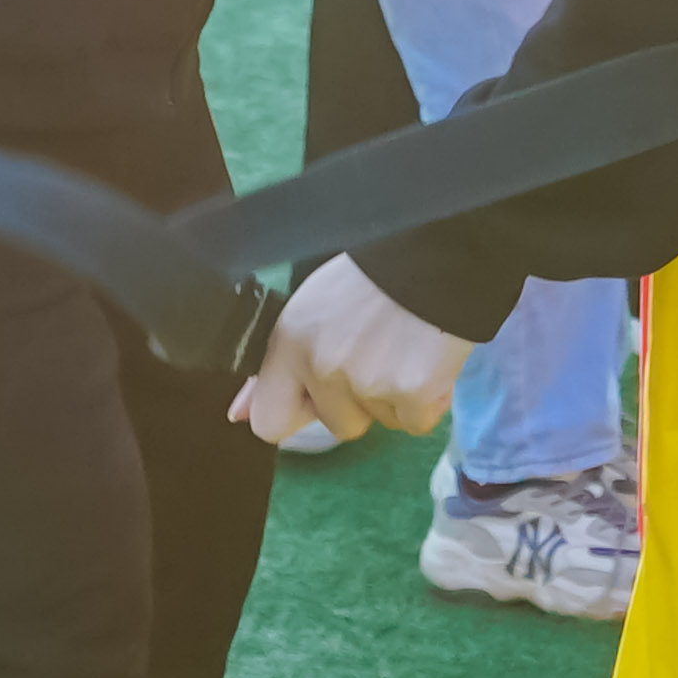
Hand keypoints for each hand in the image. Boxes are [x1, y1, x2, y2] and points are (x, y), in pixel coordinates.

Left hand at [232, 257, 474, 449]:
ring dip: (395, 398)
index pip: (268, 422)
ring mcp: (370, 385)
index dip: (298, 412)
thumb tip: (238, 415)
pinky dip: (428, 400)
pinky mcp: (415, 396)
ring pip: (381, 422)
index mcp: (291, 343)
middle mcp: (323, 367)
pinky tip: (431, 360)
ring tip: (408, 348)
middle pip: (338, 425)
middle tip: (379, 355)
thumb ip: (276, 366)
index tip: (320, 395)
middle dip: (359, 402)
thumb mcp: (312, 308)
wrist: (440, 252)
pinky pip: (417, 423)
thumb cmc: (374, 274)